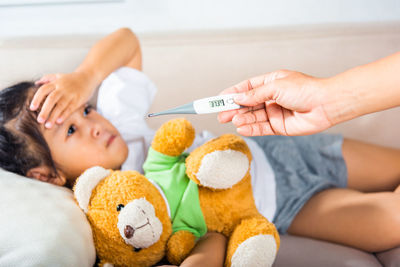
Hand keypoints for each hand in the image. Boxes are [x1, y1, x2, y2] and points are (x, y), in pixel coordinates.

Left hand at [30, 71, 96, 127]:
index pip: (43, 90)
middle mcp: (62, 88)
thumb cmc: (72, 78)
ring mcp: (71, 94)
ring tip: (48, 125)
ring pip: (60, 106)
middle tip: (39, 120)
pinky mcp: (78, 100)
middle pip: (51, 99)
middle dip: (44, 111)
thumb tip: (36, 83)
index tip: (32, 108)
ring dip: (53, 116)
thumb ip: (47, 78)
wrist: (88, 77)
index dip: (37, 99)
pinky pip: (70, 108)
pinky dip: (64, 115)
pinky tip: (59, 121)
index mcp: (56, 83)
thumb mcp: (59, 76)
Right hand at [218, 70, 333, 135]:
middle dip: (234, 109)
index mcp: (270, 83)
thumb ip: (255, 94)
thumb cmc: (306, 89)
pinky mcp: (279, 126)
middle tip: (221, 114)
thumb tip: (238, 98)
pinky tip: (241, 128)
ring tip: (232, 121)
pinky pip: (261, 128)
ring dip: (241, 119)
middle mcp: (271, 98)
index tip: (219, 99)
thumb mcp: (276, 86)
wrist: (325, 104)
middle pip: (247, 104)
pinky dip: (250, 129)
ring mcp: (275, 113)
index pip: (246, 88)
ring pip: (253, 117)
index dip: (232, 93)